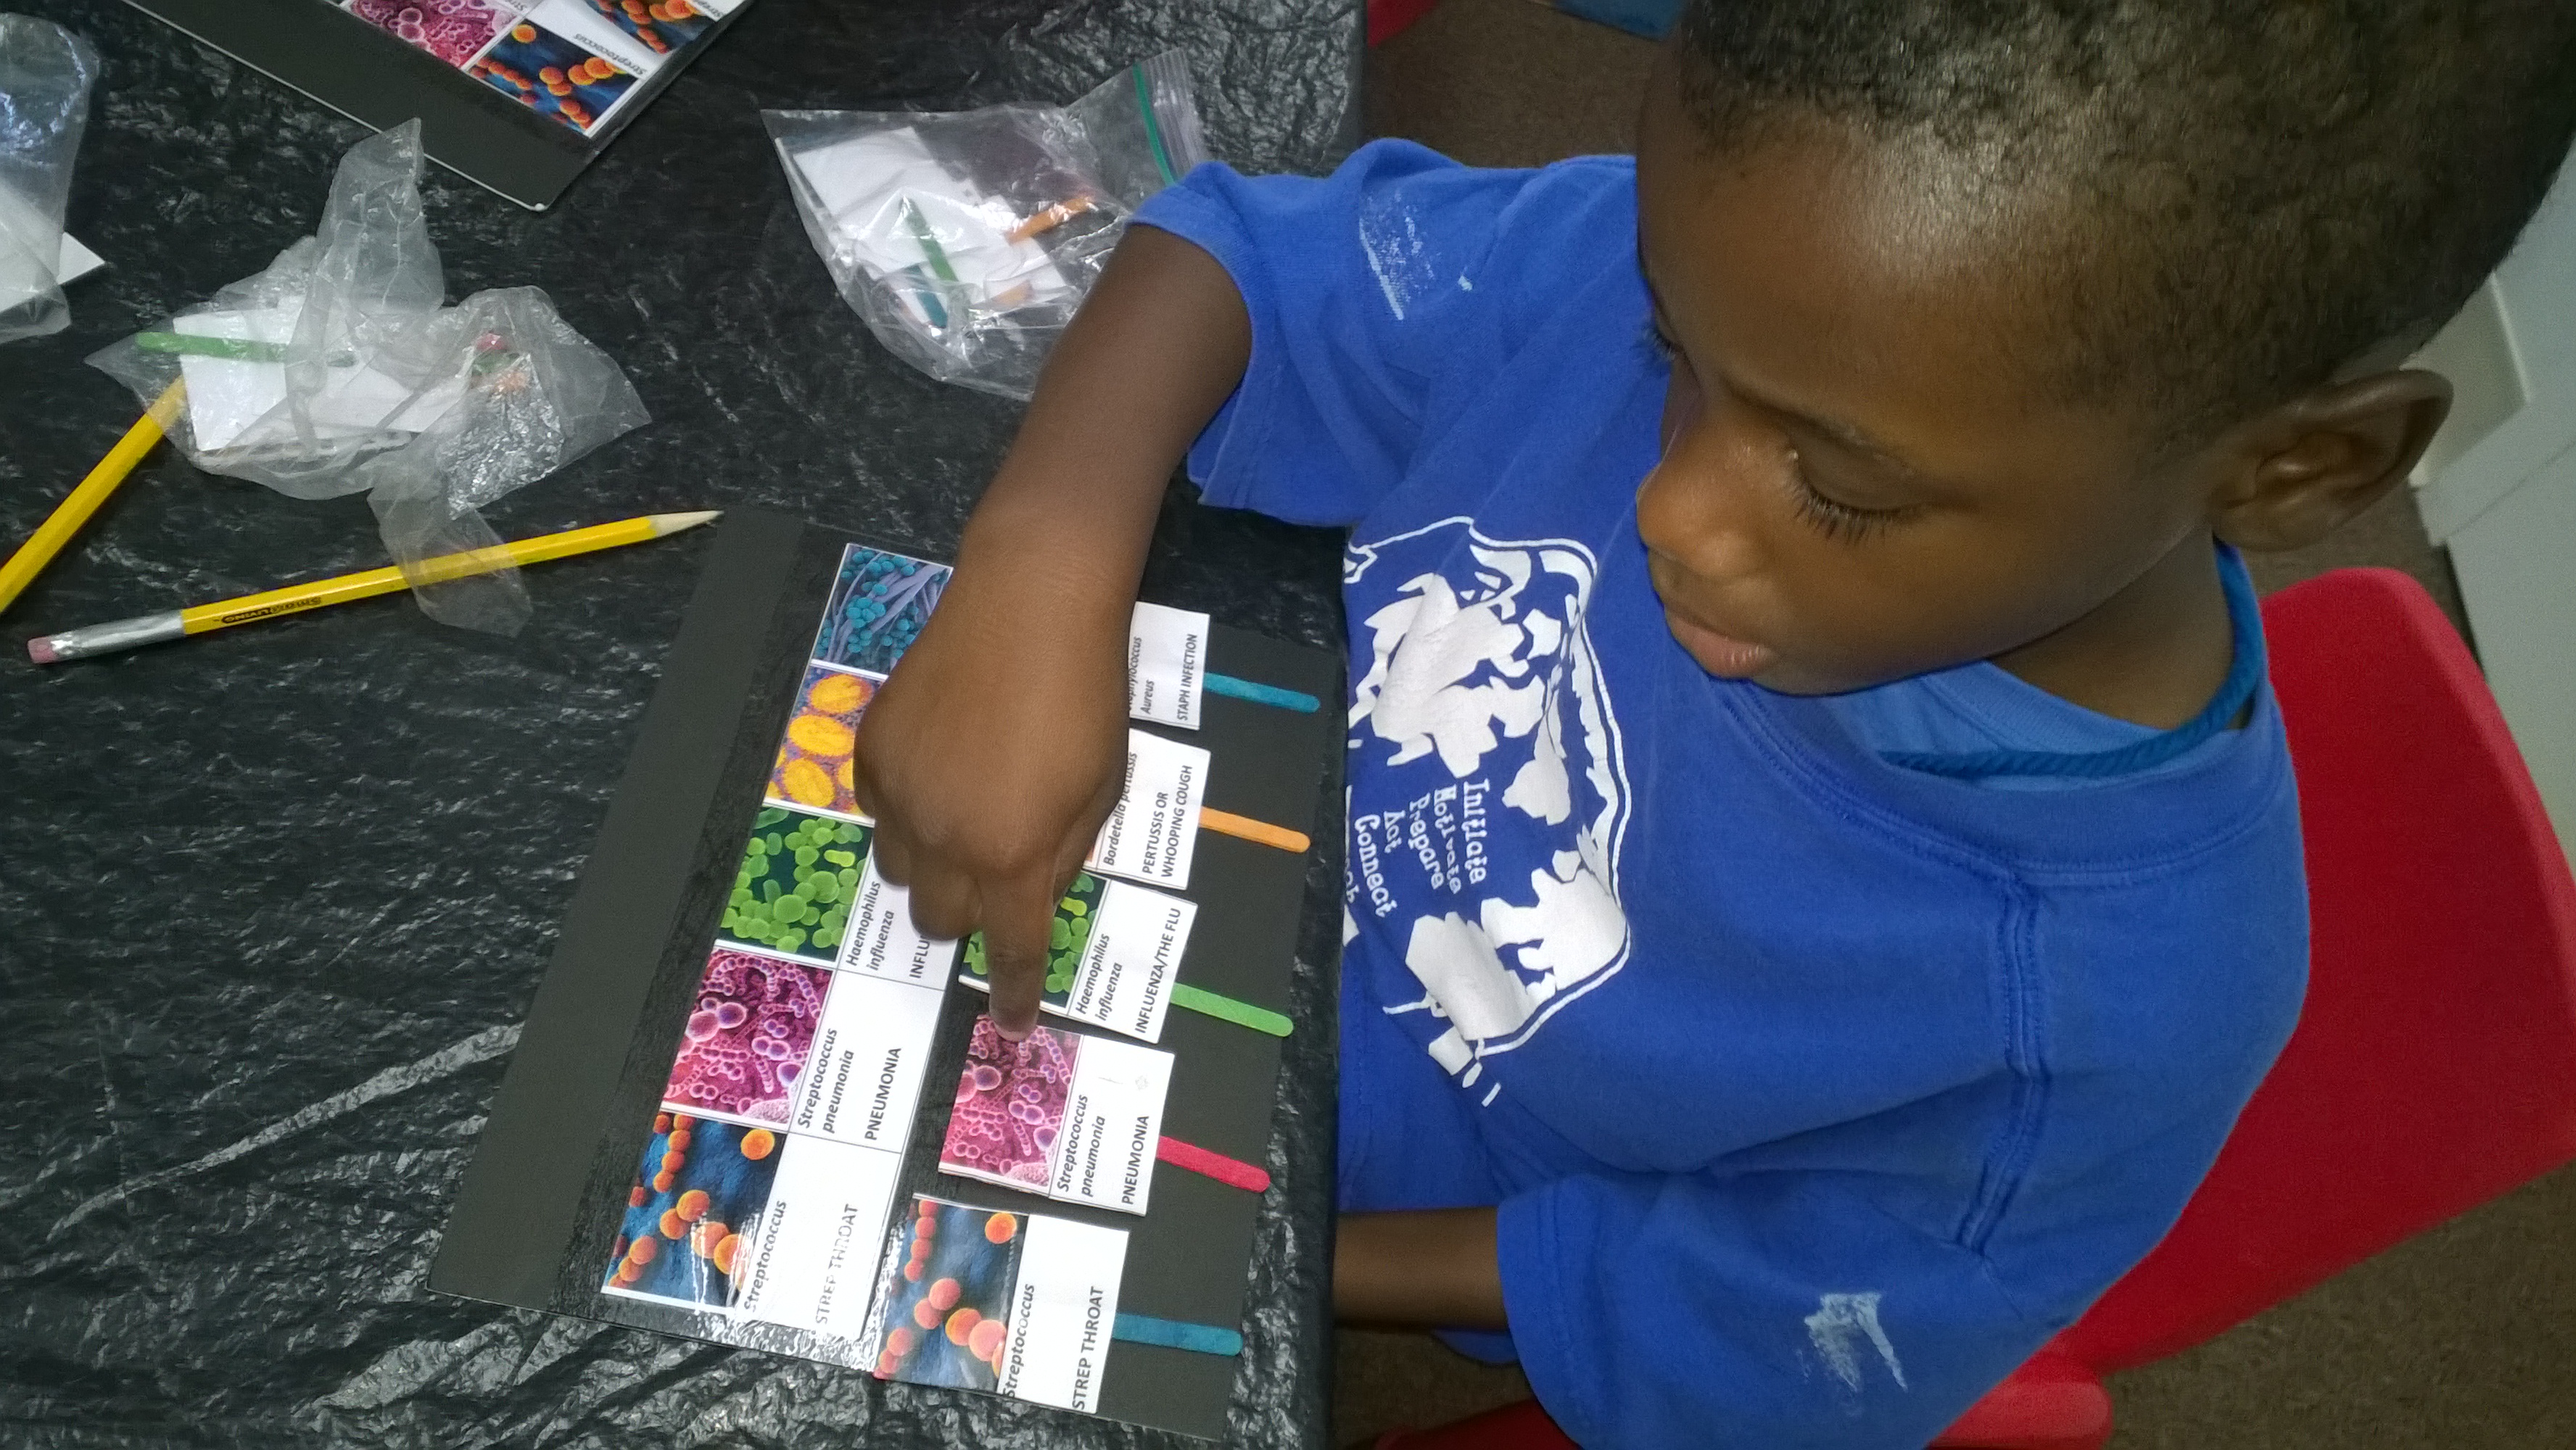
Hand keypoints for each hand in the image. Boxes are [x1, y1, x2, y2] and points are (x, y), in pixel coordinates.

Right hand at [848, 223, 1251, 1036]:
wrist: (1031, 600)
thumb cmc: (1087, 695)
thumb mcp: (1099, 790)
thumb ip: (1060, 856)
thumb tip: (1029, 899)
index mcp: (1011, 857)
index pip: (1007, 950)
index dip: (1010, 991)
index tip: (1010, 1019)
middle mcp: (944, 840)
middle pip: (939, 919)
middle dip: (970, 914)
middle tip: (997, 880)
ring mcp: (899, 794)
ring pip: (899, 870)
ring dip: (932, 866)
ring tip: (965, 822)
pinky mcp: (872, 749)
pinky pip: (878, 809)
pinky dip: (904, 810)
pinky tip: (936, 773)